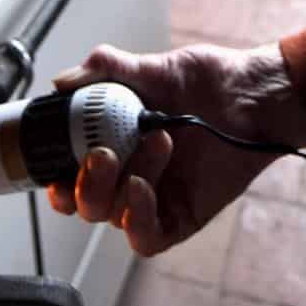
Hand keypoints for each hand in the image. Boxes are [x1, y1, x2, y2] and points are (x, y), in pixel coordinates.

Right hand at [47, 42, 305, 255]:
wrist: (254, 94)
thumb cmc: (208, 80)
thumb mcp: (153, 68)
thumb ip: (106, 70)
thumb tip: (61, 81)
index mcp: (113, 144)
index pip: (69, 174)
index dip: (54, 178)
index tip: (51, 166)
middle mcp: (128, 175)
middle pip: (84, 204)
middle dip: (84, 184)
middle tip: (102, 154)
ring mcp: (154, 199)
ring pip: (111, 216)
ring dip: (122, 183)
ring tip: (158, 141)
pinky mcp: (180, 218)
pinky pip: (145, 238)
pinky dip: (136, 218)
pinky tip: (144, 187)